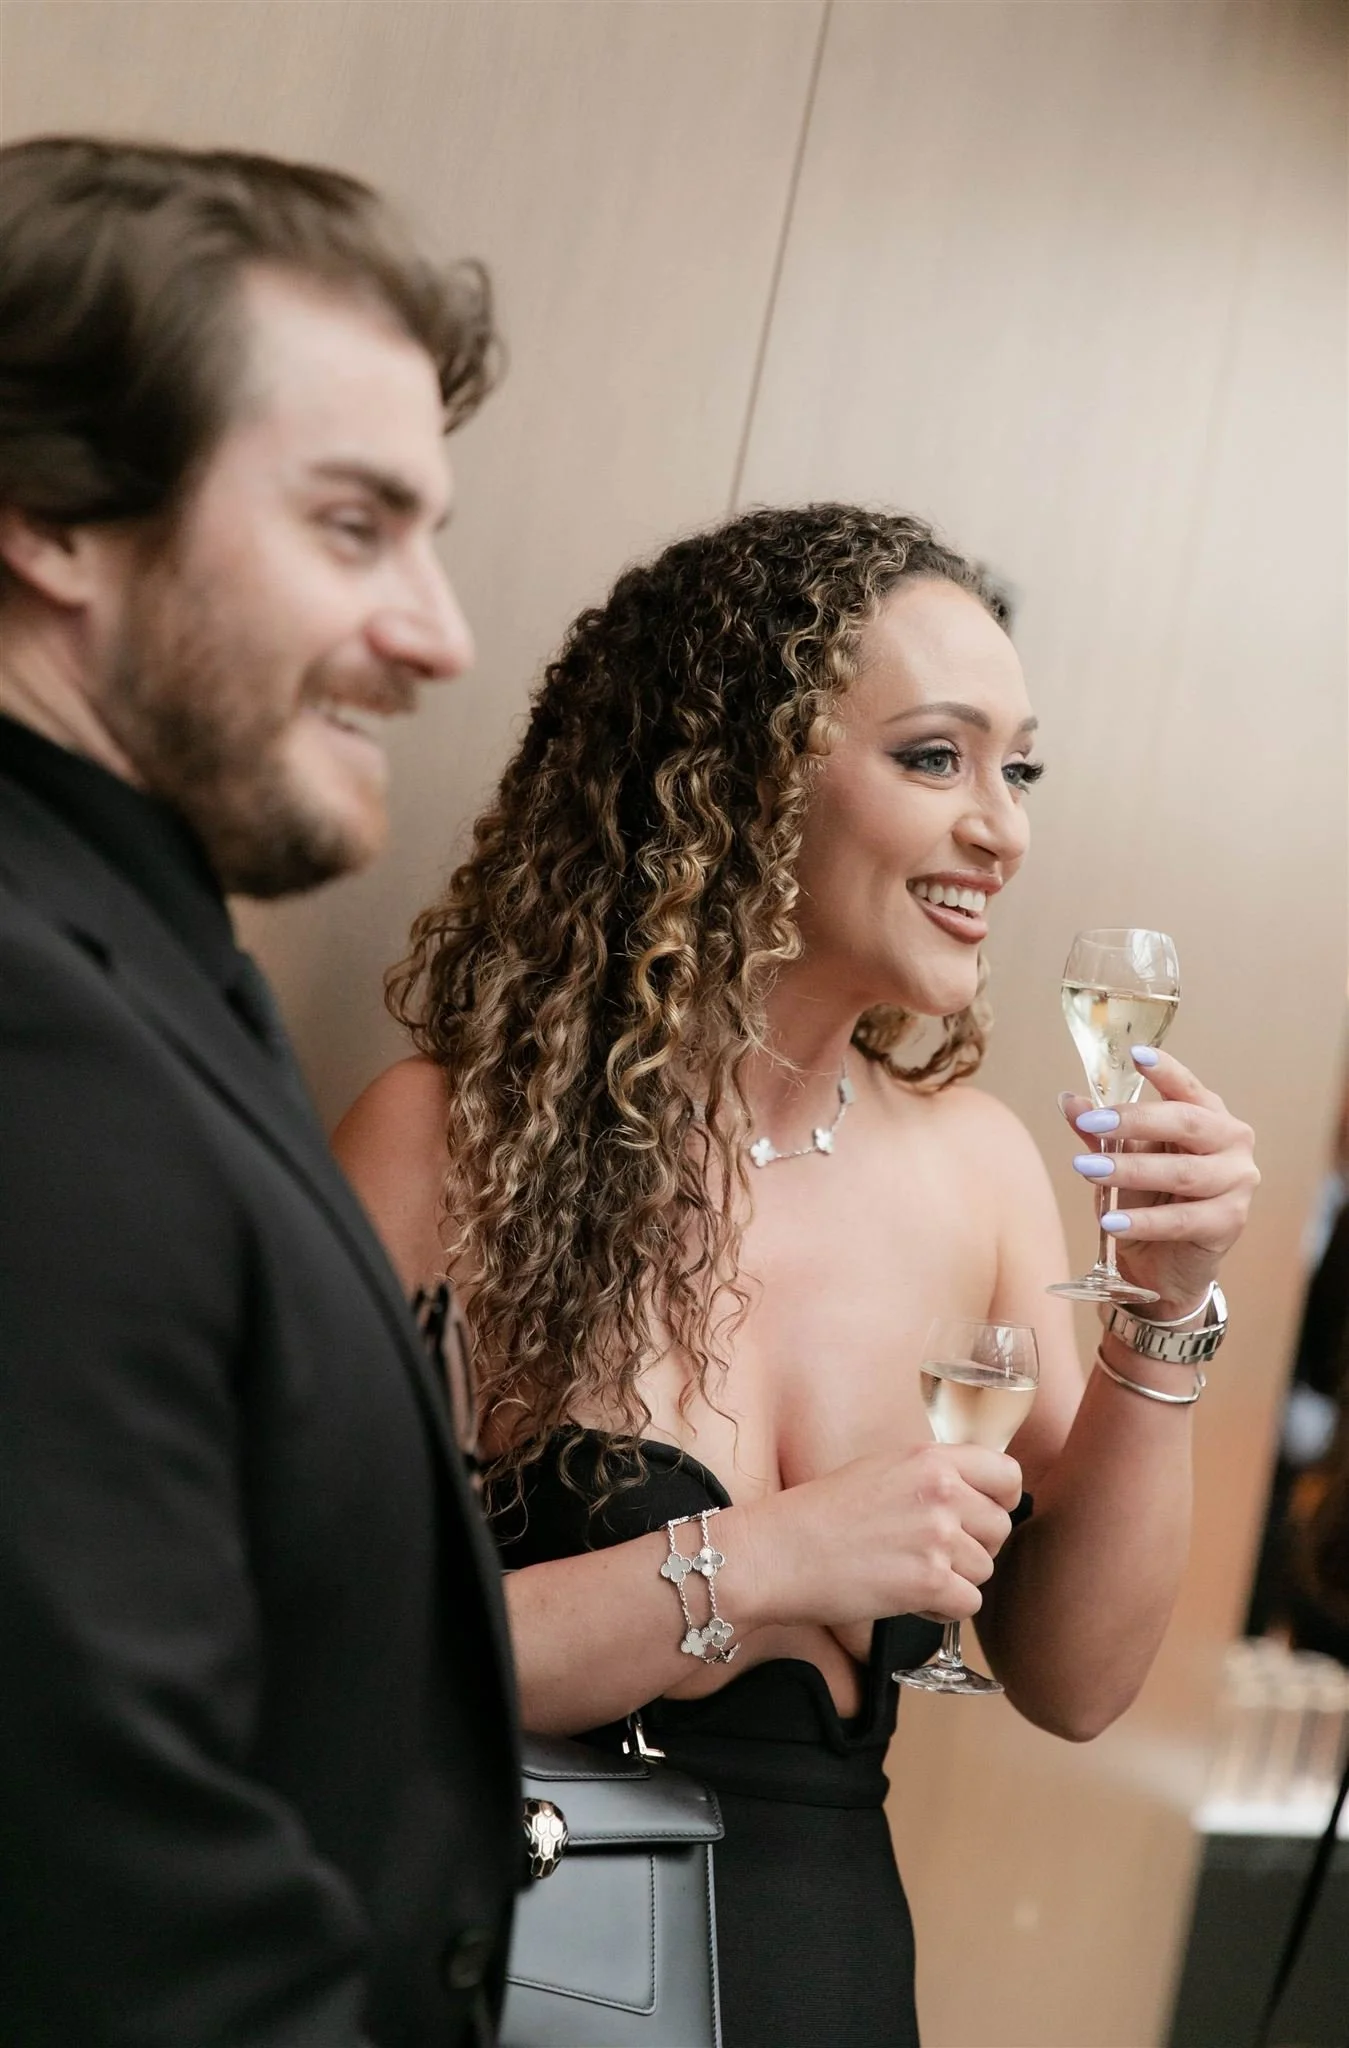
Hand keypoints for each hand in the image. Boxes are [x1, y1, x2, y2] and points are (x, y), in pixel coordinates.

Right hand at [744, 1442, 1022, 1630]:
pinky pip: (968, 1604)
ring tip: (906, 1572)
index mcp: (931, 1458)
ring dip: (953, 1580)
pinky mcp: (930, 1582)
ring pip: (984, 1570)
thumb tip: (975, 1498)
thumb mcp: (882, 1469)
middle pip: (1000, 1528)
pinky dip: (940, 1608)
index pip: (1007, 1475)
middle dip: (973, 1547)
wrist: (780, 1551)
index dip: (1000, 1501)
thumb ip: (932, 1476)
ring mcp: (938, 1537)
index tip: (982, 1515)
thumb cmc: (821, 1512)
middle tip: (930, 1553)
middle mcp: (942, 1491)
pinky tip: (904, 1595)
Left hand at [1059, 1048, 1258, 1317]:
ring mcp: (1237, 1182)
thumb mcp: (1122, 1159)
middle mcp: (1232, 1143)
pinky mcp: (1229, 1223)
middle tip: (1091, 1124)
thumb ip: (1100, 1131)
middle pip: (1187, 1123)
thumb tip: (1069, 1099)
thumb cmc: (1149, 1200)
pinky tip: (1111, 1220)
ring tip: (1087, 1170)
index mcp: (1208, 1116)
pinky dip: (1143, 1221)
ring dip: (1131, 1170)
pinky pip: (1181, 1220)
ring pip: (1182, 1172)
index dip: (1165, 1069)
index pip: (1188, 1087)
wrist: (1166, 1264)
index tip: (1135, 1054)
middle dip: (1136, 1120)